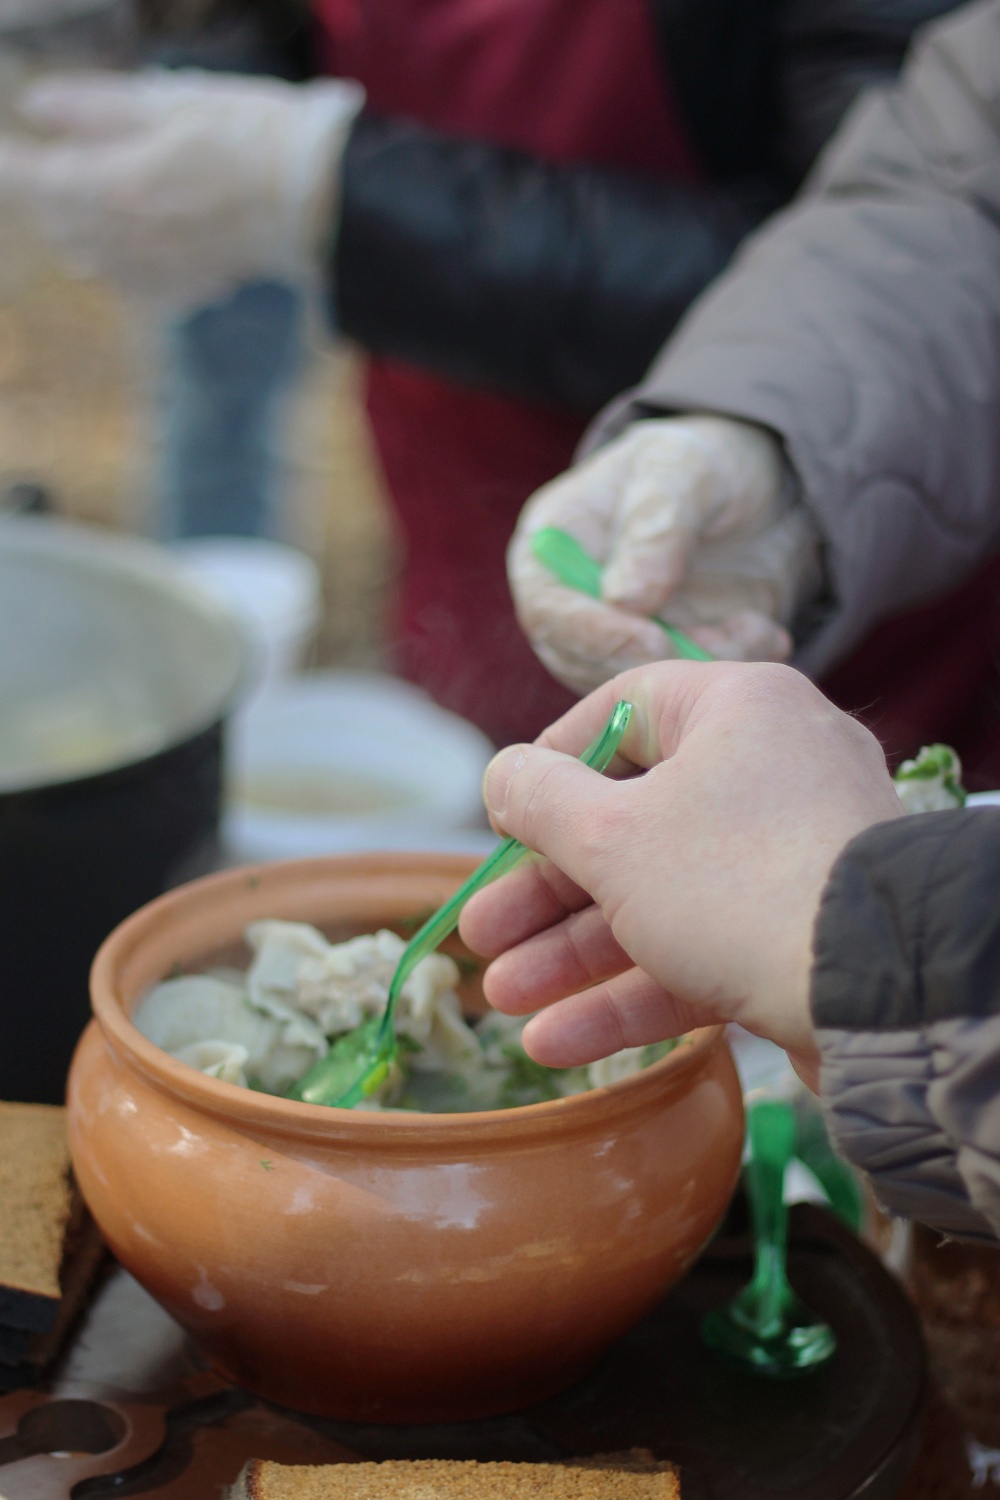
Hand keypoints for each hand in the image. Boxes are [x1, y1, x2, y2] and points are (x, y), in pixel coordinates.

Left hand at [0, 69, 363, 305]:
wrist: (320, 200)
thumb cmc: (251, 137)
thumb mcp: (171, 102)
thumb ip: (97, 108)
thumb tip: (36, 107)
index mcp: (116, 186)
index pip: (34, 181)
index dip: (11, 164)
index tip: (5, 149)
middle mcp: (127, 241)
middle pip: (57, 222)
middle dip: (45, 194)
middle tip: (48, 166)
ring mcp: (156, 273)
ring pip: (88, 256)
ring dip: (79, 228)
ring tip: (93, 196)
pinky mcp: (186, 292)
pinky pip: (129, 282)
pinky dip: (118, 260)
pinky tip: (136, 239)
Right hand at [458, 662, 902, 1087]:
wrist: (882, 991)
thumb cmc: (734, 882)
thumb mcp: (612, 834)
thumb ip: (541, 800)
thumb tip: (504, 774)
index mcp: (736, 710)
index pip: (623, 712)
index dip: (550, 765)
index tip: (504, 820)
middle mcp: (770, 772)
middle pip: (631, 823)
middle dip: (546, 893)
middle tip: (482, 935)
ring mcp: (791, 860)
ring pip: (661, 898)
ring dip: (575, 953)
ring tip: (502, 999)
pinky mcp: (801, 938)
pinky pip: (703, 949)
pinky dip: (633, 990)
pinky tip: (555, 1041)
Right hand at [507, 416, 821, 695]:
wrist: (760, 493)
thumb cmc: (706, 464)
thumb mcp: (687, 470)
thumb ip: (657, 526)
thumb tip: (624, 599)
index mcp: (553, 546)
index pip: (547, 608)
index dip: (592, 634)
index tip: (650, 640)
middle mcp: (574, 603)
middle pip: (583, 664)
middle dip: (654, 663)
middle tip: (716, 647)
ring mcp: (617, 639)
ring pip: (635, 687)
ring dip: (699, 668)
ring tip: (756, 630)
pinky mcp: (662, 663)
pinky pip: (683, 690)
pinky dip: (729, 669)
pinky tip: (768, 635)